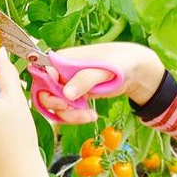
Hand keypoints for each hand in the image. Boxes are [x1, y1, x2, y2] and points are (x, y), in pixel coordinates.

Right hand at [39, 42, 165, 124]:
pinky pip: (67, 110)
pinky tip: (91, 116)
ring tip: (89, 116)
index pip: (41, 77)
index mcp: (61, 60)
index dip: (47, 93)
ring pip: (56, 106)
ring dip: (70, 116)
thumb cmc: (119, 62)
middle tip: (78, 114)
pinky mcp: (75, 95)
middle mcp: (60, 72)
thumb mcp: (103, 70)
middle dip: (60, 109)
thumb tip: (65, 94)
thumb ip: (84, 80)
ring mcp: (67, 84)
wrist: (135, 69)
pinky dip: (76, 116)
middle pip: (46, 95)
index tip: (63, 104)